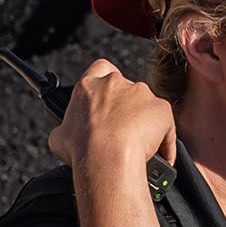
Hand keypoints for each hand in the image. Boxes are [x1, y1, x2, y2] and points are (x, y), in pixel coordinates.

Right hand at [48, 59, 177, 169]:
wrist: (106, 157)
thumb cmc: (82, 148)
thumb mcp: (60, 138)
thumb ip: (66, 128)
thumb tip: (65, 135)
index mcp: (89, 86)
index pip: (99, 69)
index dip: (105, 80)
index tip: (105, 97)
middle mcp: (116, 83)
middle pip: (125, 89)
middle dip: (125, 107)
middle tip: (120, 130)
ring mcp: (141, 93)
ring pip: (146, 106)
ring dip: (144, 122)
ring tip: (137, 146)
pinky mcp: (161, 107)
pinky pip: (165, 124)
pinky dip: (163, 139)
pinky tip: (157, 155)